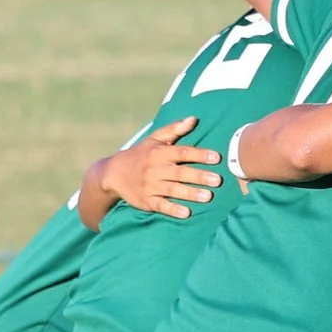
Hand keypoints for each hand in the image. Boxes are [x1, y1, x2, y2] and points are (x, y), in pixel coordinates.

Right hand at [100, 117, 221, 218]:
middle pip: (179, 172)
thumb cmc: (141, 154)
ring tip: (208, 196)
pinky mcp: (146, 201)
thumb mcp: (154, 139)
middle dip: (199, 176)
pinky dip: (172, 209)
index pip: (182, 152)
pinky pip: (160, 205)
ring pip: (172, 189)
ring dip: (190, 193)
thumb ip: (174, 129)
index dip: (199, 154)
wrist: (113, 173)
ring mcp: (150, 186)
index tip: (216, 157)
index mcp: (159, 153)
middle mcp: (155, 169)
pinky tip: (186, 213)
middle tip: (217, 180)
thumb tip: (194, 119)